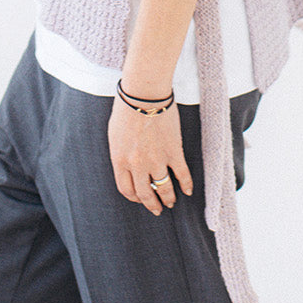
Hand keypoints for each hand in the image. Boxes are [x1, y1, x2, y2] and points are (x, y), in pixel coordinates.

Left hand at [108, 95, 193, 214]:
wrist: (143, 94)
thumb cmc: (126, 109)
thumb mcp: (114, 135)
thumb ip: (120, 154)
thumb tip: (126, 166)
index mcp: (120, 160)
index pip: (126, 189)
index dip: (134, 197)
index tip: (139, 199)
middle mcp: (137, 165)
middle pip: (145, 194)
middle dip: (152, 204)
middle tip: (157, 209)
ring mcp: (156, 160)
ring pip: (164, 188)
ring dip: (168, 198)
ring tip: (171, 202)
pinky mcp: (173, 151)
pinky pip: (181, 174)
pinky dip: (186, 185)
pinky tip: (188, 190)